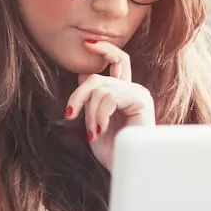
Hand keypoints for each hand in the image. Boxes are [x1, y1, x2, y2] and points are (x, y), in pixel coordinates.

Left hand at [65, 38, 153, 169]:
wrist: (126, 168)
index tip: (88, 42)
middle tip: (70, 114)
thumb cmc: (111, 150)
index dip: (103, 49)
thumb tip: (82, 74)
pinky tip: (100, 131)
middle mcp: (133, 89)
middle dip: (78, 95)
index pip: (116, 60)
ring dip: (90, 113)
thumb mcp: (94, 120)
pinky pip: (108, 97)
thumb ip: (91, 98)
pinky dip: (99, 115)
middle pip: (97, 76)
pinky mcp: (141, 100)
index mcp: (123, 92)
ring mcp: (138, 93)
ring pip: (100, 88)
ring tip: (93, 132)